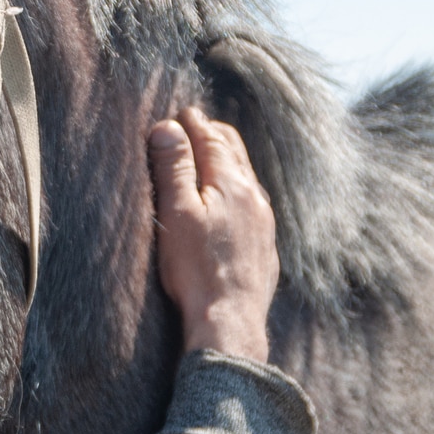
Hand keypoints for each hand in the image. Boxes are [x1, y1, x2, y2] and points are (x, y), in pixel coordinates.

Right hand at [148, 107, 280, 362]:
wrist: (231, 322)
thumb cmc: (197, 269)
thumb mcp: (177, 214)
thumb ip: (174, 168)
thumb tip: (168, 127)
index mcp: (231, 183)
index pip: (212, 139)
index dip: (195, 123)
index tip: (182, 112)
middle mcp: (254, 197)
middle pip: (235, 153)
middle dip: (214, 135)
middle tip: (196, 126)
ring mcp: (264, 223)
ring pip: (247, 179)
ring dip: (228, 162)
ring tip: (213, 158)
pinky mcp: (265, 247)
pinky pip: (253, 205)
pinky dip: (238, 191)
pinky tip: (232, 204)